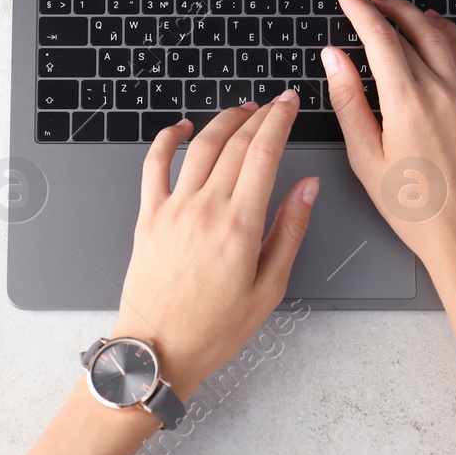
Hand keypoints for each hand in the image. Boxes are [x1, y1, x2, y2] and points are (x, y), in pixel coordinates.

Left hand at [109, 95, 317, 393]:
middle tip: (275, 104)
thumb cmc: (213, 329)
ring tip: (242, 111)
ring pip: (200, 146)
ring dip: (224, 121)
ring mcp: (172, 209)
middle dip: (259, 115)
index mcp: (239, 226)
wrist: (158, 350)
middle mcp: (204, 209)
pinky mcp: (148, 216)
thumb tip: (307, 187)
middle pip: (235, 143)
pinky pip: (154, 164)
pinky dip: (168, 138)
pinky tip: (183, 128)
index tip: (290, 104)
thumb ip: (290, 230)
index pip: (264, 154)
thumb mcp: (269, 287)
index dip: (280, 121)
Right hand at [324, 0, 455, 290]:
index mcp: (408, 102)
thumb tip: (335, 59)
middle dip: (385, 8)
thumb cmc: (414, 207)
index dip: (360, 12)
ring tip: (397, 7)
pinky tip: (438, 31)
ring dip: (417, 15)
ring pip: (442, 37)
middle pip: (411, 31)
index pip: (380, 38)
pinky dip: (448, 34)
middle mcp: (441, 92)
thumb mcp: (365, 157)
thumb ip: (348, 100)